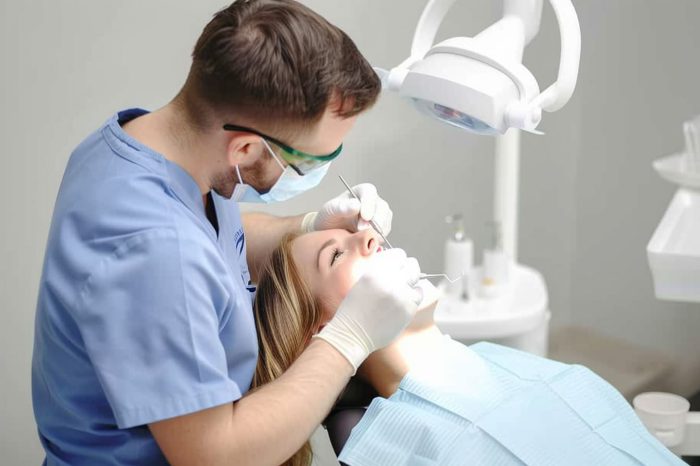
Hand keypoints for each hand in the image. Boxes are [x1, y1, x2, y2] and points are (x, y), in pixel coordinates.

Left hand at [303, 184, 392, 237]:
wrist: (330, 232)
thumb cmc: (330, 218)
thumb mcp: (330, 211)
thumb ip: (341, 207)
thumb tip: (356, 206)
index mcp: (360, 192)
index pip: (369, 192)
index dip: (369, 204)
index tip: (365, 216)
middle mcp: (372, 201)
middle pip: (382, 207)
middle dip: (375, 220)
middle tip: (361, 230)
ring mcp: (378, 215)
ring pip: (385, 221)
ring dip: (376, 230)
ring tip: (361, 237)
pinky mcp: (380, 228)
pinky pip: (384, 232)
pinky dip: (377, 238)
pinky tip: (366, 241)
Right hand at [314, 249, 421, 371]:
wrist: (352, 333)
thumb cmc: (355, 309)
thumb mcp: (362, 281)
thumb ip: (380, 271)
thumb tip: (398, 264)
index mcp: (375, 270)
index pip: (399, 254)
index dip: (399, 262)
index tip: (397, 268)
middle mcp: (388, 279)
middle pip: (412, 265)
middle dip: (408, 271)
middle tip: (403, 280)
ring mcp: (400, 294)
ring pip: (417, 280)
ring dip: (410, 286)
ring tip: (399, 295)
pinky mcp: (408, 308)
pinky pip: (418, 296)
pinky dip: (412, 299)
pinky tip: (401, 304)